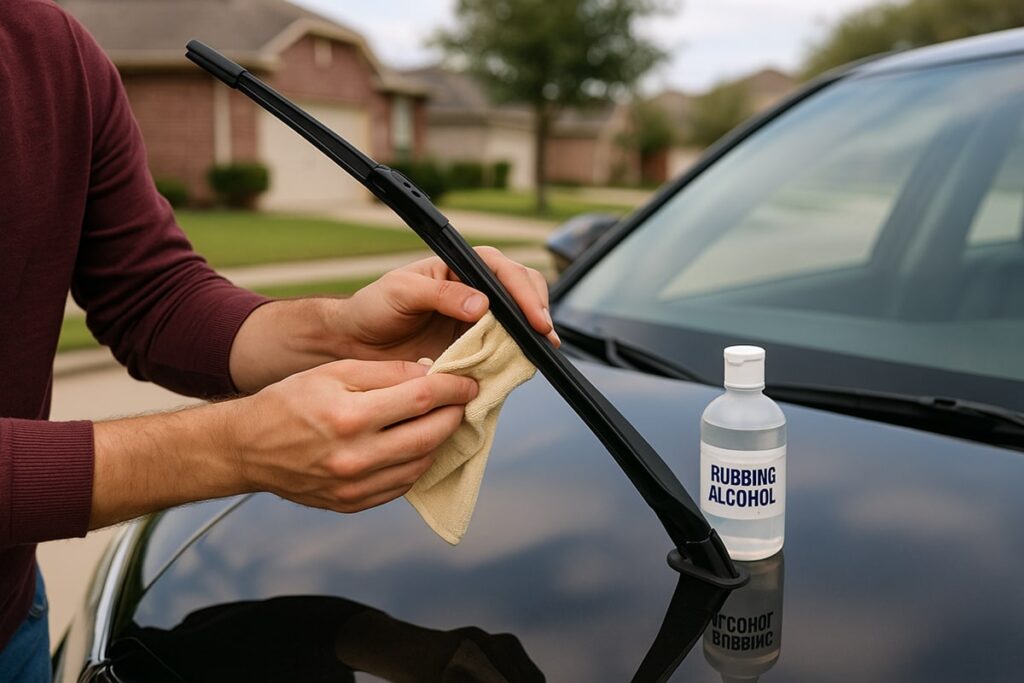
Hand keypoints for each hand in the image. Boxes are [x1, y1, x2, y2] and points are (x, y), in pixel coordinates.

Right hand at [229, 359, 477, 512]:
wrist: (248, 448)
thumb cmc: (290, 402)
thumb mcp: (334, 372)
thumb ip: (386, 373)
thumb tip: (431, 374)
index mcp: (349, 416)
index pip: (422, 399)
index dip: (453, 388)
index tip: (468, 382)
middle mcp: (354, 456)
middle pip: (429, 435)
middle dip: (454, 414)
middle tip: (462, 400)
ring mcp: (354, 485)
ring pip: (421, 463)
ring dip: (439, 440)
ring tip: (442, 420)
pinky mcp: (353, 503)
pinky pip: (402, 485)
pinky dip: (417, 463)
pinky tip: (416, 445)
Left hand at [337, 246, 558, 362]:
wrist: (355, 345)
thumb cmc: (373, 308)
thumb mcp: (401, 292)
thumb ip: (441, 294)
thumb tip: (482, 304)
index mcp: (459, 269)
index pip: (502, 269)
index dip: (523, 291)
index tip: (532, 317)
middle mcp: (474, 292)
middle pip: (521, 291)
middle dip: (538, 310)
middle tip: (543, 335)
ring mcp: (476, 323)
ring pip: (518, 323)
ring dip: (532, 336)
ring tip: (540, 353)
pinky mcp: (473, 351)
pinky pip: (502, 352)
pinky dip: (515, 359)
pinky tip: (522, 366)